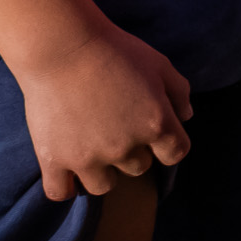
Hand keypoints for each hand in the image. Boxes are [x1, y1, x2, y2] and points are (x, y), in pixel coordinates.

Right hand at [15, 21, 193, 202]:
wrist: (63, 47)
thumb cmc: (115, 50)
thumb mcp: (159, 63)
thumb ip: (179, 91)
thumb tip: (185, 116)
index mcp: (156, 123)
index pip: (176, 153)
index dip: (168, 145)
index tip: (155, 134)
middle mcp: (125, 147)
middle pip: (139, 168)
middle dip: (133, 151)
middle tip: (116, 128)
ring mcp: (89, 158)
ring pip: (104, 186)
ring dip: (102, 171)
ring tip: (92, 148)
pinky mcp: (55, 160)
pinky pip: (61, 192)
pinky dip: (65, 187)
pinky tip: (67, 172)